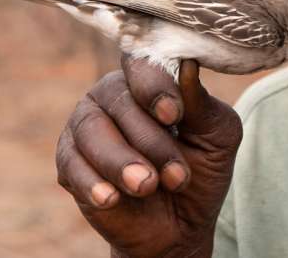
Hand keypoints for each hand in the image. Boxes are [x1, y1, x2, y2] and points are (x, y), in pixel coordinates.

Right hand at [55, 56, 242, 257]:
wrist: (181, 224)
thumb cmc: (201, 168)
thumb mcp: (217, 136)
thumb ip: (202, 104)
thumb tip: (189, 65)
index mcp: (150, 79)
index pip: (143, 64)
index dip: (155, 87)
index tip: (173, 116)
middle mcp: (113, 94)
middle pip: (120, 100)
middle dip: (151, 141)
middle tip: (177, 177)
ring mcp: (86, 125)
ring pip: (91, 130)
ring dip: (121, 161)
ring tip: (147, 186)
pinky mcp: (70, 162)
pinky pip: (72, 164)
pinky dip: (93, 182)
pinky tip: (112, 198)